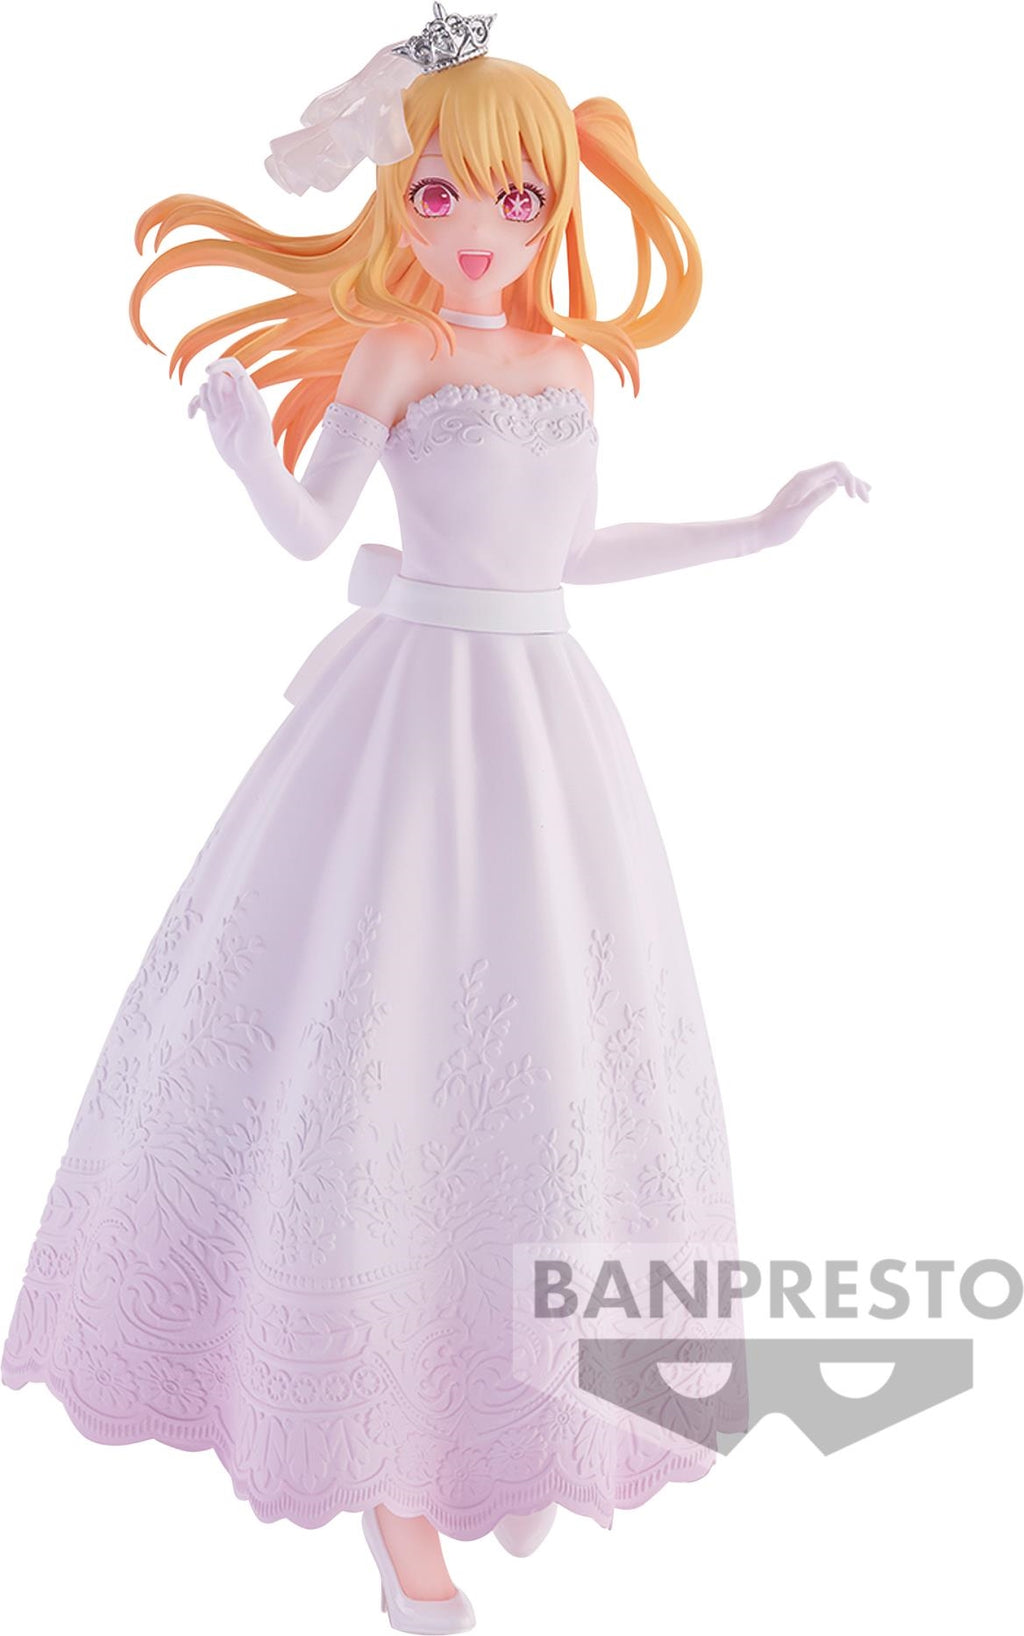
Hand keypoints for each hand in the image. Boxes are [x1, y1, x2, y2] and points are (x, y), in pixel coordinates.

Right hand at [187, 356, 274, 472]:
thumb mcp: (257, 420)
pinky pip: (198, 402)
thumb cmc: (258, 443)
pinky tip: (191, 417)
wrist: (251, 463)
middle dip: (212, 392)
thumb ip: (249, 397)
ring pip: (205, 388)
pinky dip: (192, 406)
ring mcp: (223, 404)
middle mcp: (235, 394)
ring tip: (216, 419)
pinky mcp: (213, 415)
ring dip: (205, 401)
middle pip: (215, 377)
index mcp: (248, 391)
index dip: (219, 363)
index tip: (207, 371)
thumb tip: (241, 377)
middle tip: (219, 413)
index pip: (233, 366)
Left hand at [758, 461, 870, 549]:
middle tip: (867, 499)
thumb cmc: (776, 526)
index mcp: (806, 479)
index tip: (854, 499)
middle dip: (855, 481)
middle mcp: (807, 477)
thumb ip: (815, 498)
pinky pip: (827, 484)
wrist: (759, 531)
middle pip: (838, 470)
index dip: (850, 479)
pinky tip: (849, 494)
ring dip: (851, 484)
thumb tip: (835, 484)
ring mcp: (806, 484)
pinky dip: (841, 487)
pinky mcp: (805, 492)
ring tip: (867, 494)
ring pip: (834, 477)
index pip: (837, 467)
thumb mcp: (797, 514)